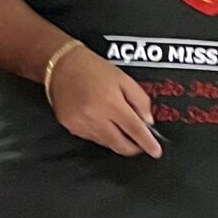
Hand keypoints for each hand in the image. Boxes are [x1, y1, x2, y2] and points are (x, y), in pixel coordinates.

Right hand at [48, 46, 163, 158]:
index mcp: (111, 102)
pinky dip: (102, 134)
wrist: (61, 65)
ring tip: (116, 123)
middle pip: (121, 145)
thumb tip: (147, 121)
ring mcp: (82, 125)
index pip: (135, 130)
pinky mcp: (72, 128)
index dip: (147, 143)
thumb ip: (140, 100)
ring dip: (117, 139)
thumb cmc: (91, 68)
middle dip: (134, 147)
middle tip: (140, 143)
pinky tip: (100, 120)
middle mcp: (95, 117)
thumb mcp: (123, 78)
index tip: (155, 151)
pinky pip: (93, 139)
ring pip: (107, 144)